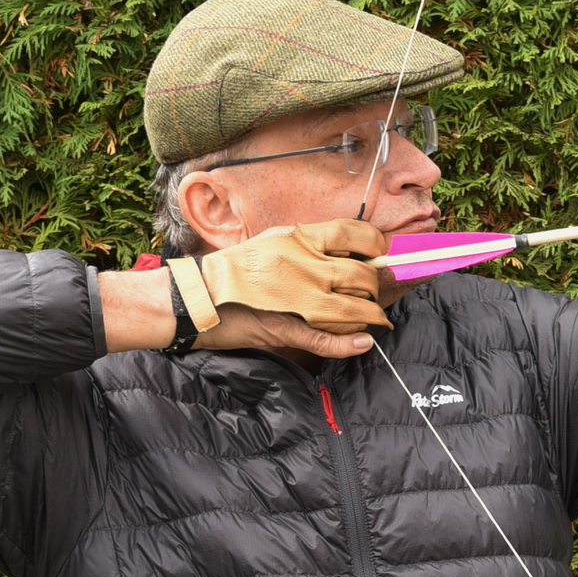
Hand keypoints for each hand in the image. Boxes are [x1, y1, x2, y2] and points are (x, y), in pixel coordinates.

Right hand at [99, 223, 397, 359]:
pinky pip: (329, 337)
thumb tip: (339, 249)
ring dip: (372, 316)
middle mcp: (303, 264)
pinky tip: (365, 342)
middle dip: (378, 287)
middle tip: (381, 293)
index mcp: (298, 239)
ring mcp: (297, 297)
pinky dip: (351, 343)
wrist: (193, 297)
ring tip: (375, 319)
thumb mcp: (270, 244)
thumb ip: (305, 244)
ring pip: (354, 307)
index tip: (383, 253)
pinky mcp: (288, 327)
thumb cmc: (232, 269)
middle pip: (361, 274)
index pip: (353, 233)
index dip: (377, 245)